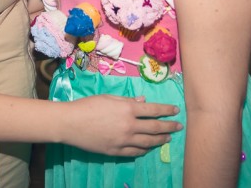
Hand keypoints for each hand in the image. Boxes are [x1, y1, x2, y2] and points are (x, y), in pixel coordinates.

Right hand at [65, 95, 181, 155]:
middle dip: (169, 127)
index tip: (176, 111)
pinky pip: (134, 152)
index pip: (153, 110)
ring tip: (167, 139)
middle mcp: (129, 126)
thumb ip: (127, 100)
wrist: (71, 123)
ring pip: (147, 142)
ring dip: (160, 140)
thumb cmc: (88, 105)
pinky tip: (148, 148)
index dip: (167, 110)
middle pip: (154, 128)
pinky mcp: (116, 151)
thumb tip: (143, 100)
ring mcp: (123, 141)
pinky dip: (144, 150)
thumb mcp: (108, 98)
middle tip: (179, 127)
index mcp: (128, 109)